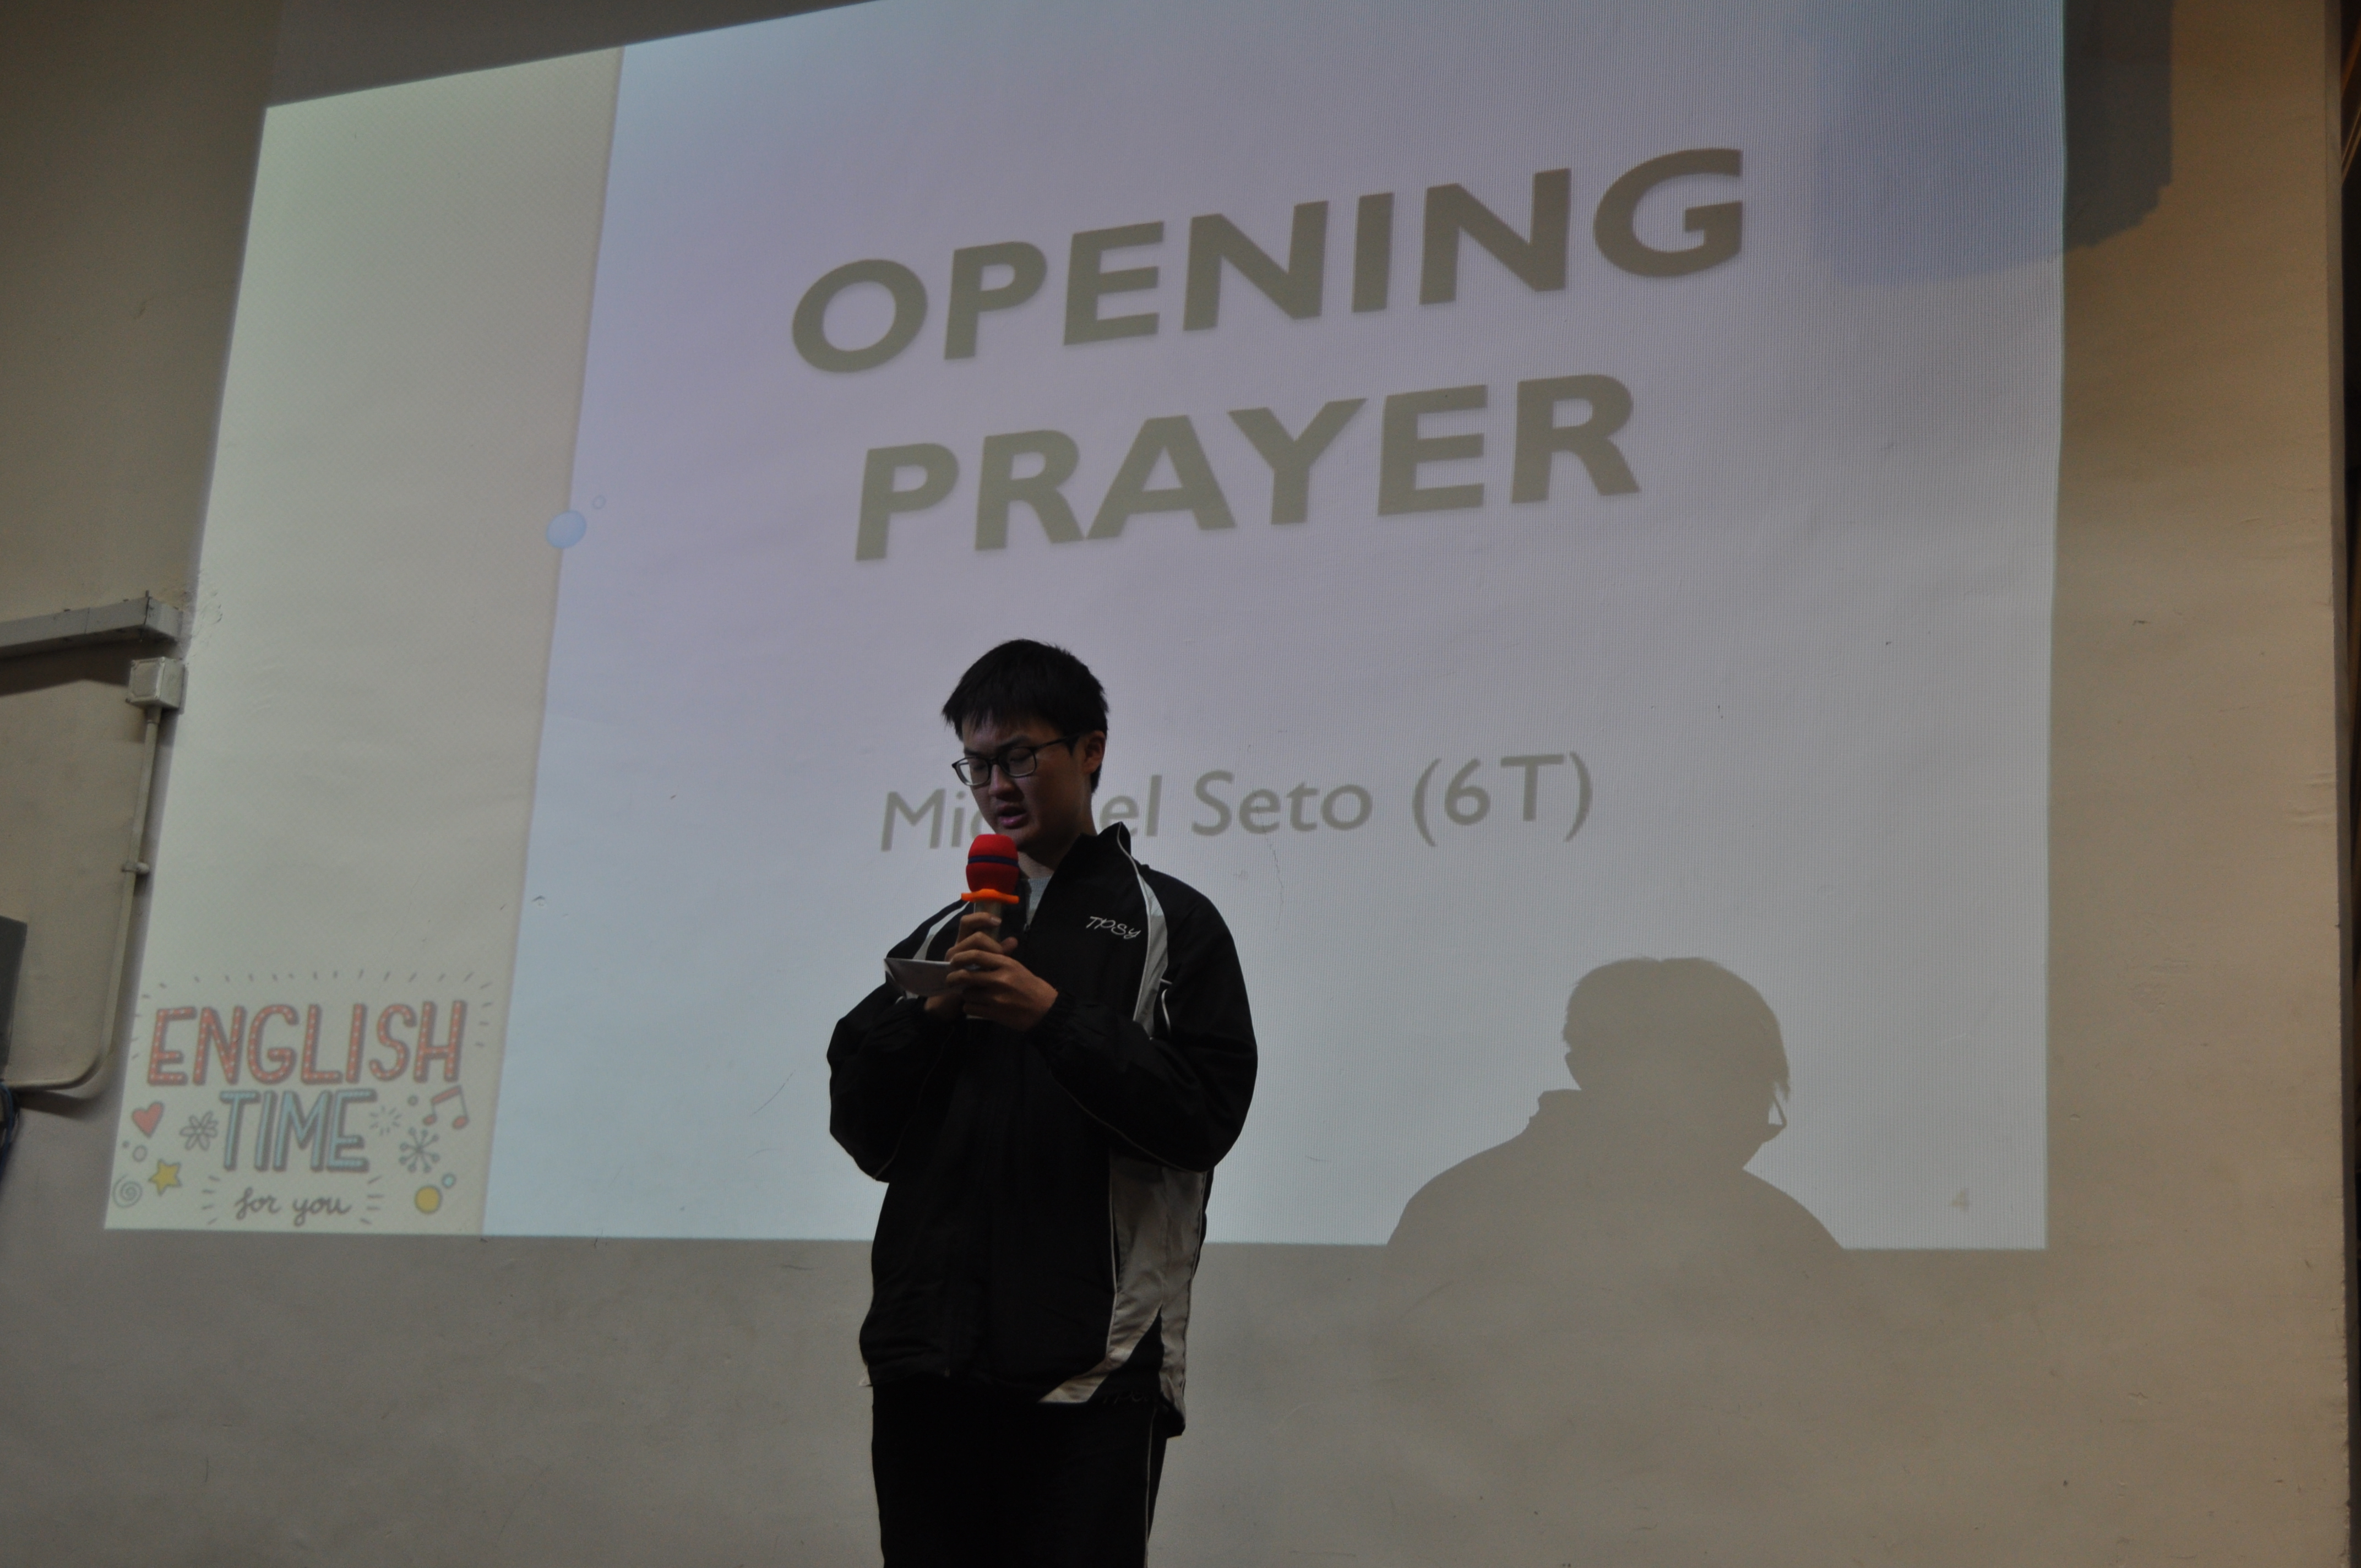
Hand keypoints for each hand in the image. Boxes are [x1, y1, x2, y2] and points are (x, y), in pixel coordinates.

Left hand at [924, 907, 1057, 1029]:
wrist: (1045, 1010)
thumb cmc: (1031, 987)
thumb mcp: (1017, 968)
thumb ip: (998, 961)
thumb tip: (976, 955)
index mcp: (1006, 964)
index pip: (976, 955)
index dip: (961, 957)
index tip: (954, 960)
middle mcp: (999, 979)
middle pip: (966, 975)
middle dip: (954, 978)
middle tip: (951, 979)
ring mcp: (996, 998)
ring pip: (967, 993)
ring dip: (965, 994)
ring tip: (971, 994)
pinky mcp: (993, 1013)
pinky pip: (970, 1008)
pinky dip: (970, 1007)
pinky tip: (976, 1006)